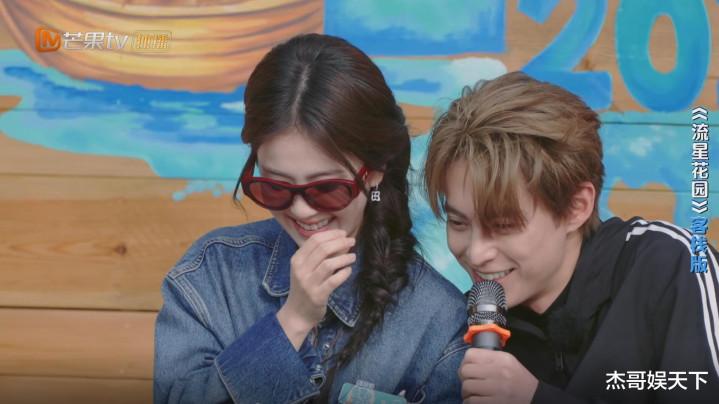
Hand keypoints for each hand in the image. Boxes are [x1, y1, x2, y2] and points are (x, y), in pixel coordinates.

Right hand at [277, 230, 355, 349]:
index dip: (331, 234)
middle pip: (323, 249)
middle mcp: (300, 269)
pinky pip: (334, 280)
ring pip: (329, 264)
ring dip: (344, 258)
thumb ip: (317, 256)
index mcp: (297, 259)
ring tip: (353, 256)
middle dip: (340, 242)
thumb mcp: (304, 269)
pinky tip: (348, 270)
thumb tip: (338, 241)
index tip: (343, 233)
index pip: (314, 240)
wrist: (297, 313)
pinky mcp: (318, 295)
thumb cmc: (303, 288)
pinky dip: (344, 273)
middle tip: (352, 241)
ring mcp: (308, 283)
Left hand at [458, 348, 537, 403]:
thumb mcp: (508, 362)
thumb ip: (490, 359)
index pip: (470, 354)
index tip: (467, 370)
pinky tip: (474, 401)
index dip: (464, 363)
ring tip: (471, 394)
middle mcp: (499, 371)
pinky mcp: (494, 403)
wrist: (535, 398)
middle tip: (468, 383)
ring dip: (465, 392)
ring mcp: (497, 388)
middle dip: (463, 378)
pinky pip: (471, 401)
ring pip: (466, 387)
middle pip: (465, 371)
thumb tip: (467, 362)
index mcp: (501, 359)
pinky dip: (469, 402)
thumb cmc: (519, 380)